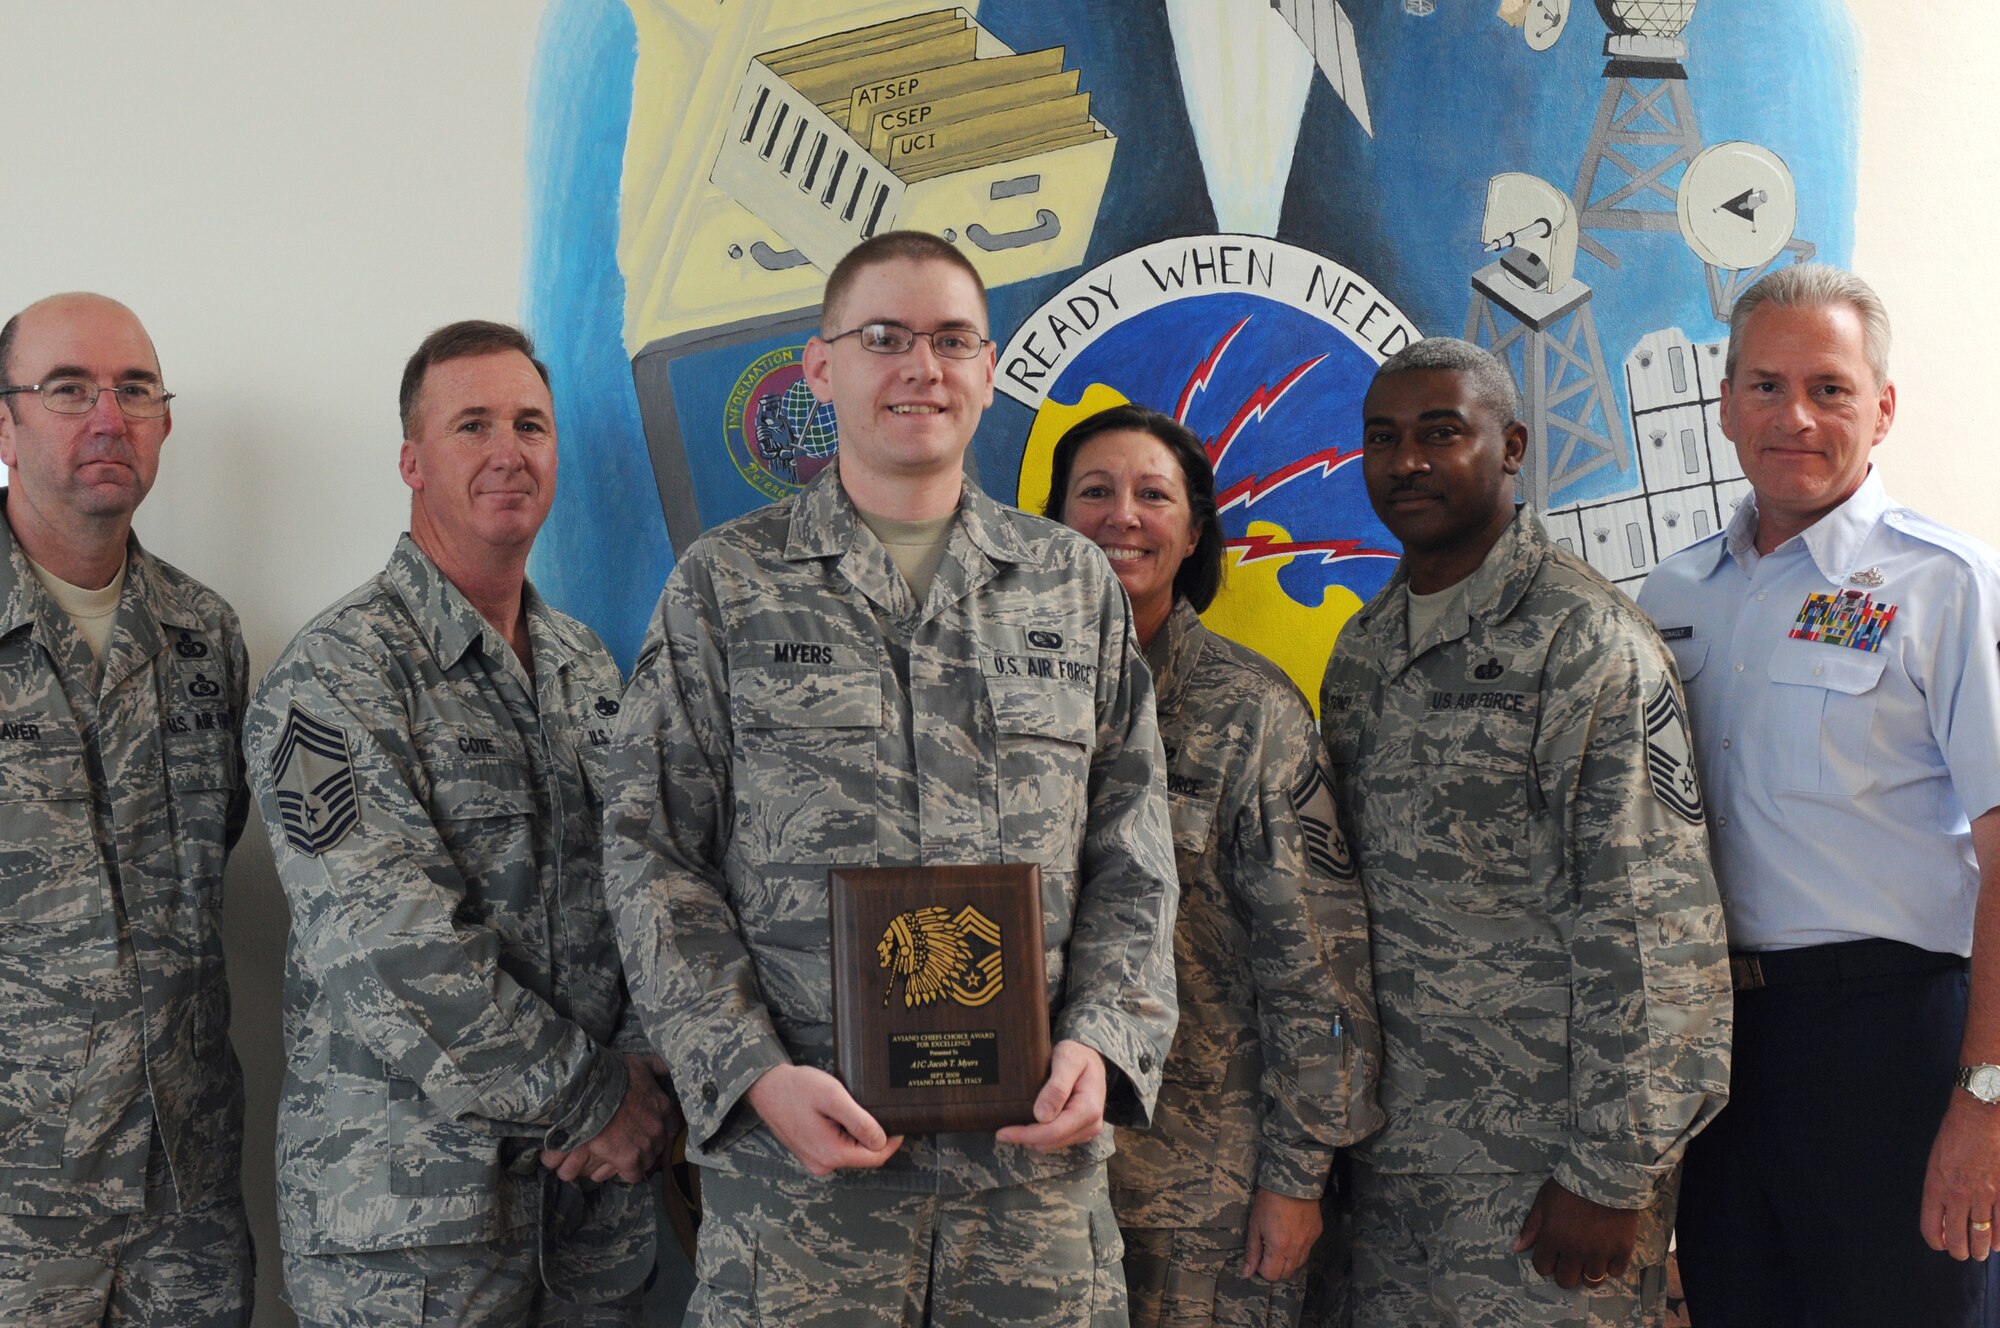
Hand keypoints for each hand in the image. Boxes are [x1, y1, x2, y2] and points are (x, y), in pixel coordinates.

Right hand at [540, 1054, 678, 1184]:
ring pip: (647, 1161)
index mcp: (663, 1107)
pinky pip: (634, 1174)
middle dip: (647, 1146)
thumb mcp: (640, 1063)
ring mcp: (645, 1144)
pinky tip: (617, 1165)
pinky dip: (626, 1172)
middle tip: (631, 1143)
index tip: (647, 1131)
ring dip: (637, 1160)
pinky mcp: (629, 1158)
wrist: (590, 1091)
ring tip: (621, 1153)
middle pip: (659, 1146)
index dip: (659, 1131)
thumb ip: (658, 1065)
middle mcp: (658, 1127)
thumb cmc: (612, 1075)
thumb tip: (668, 1065)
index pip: (671, 1128)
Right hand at [745, 1064, 902, 1176]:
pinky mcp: (811, 1152)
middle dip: (872, 1134)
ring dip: (857, 1133)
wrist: (766, 1087)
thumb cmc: (797, 1088)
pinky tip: (837, 1114)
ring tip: (849, 1108)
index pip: (875, 1157)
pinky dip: (844, 1133)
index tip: (899, 1122)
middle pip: (863, 1155)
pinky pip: (837, 1147)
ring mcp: (815, 1160)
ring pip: (850, 1150)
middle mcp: (822, 1164)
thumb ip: (859, 1122)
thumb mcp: (833, 1098)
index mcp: (831, 1154)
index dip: (891, 1141)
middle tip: (870, 1108)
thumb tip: (881, 1141)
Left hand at [996, 1041, 1105, 1152]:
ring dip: (1031, 1138)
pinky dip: (1040, 1136)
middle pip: (1050, 1142)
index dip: (1025, 1135)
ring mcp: (1086, 1130)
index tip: (1002, 1133)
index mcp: (1088, 1109)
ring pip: (1052, 1145)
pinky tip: (1029, 1123)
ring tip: (1014, 1125)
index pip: (1053, 1132)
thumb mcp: (1068, 1061)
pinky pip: (1056, 1141)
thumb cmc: (1078, 1056)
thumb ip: (1057, 1087)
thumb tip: (1042, 1116)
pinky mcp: (1080, 1132)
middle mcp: (1091, 1124)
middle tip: (1002, 1130)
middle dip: (1025, 1138)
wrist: (1091, 1059)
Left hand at [1242, 1189, 1321, 1281]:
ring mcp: (1309, 1242)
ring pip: (1299, 1264)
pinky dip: (1299, 1248)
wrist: (1292, 1182)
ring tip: (1280, 1242)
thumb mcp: (1255, 1225)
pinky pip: (1307, 1250)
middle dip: (1274, 1268)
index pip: (1271, 1275)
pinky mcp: (1317, 1234)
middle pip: (1286, 1273)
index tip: (1258, 1256)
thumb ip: (1252, 1251)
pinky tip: (1292, 1234)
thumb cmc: (1269, 1201)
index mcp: (1279, 1249)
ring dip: (1287, 1260)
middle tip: (1267, 1250)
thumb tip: (1246, 1273)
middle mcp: (1297, 1250)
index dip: (1261, 1268)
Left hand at [1511, 1177, 1639, 1288]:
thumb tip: (1516, 1248)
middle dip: (1566, 1272)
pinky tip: (1609, 1252)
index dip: (1545, 1263)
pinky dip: (1612, 1265)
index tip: (1552, 1255)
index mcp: (1553, 1239)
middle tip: (1571, 1259)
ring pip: (1592, 1280)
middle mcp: (1575, 1251)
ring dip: (1589, 1271)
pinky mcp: (1622, 1250)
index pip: (1542, 1268)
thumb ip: (1531, 1226)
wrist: (1605, 1174)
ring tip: (1591, 1257)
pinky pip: (1616, 1272)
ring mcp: (1600, 1253)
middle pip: (1566, 1281)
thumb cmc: (1570, 1184)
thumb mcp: (1544, 1200)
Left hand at [1922, 1091, 1999, 1259]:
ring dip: (1981, 1249)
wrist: (1980, 1116)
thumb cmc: (1955, 1134)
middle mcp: (1958, 1196)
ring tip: (1981, 1252)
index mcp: (1935, 1187)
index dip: (1936, 1242)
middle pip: (1958, 1238)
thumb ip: (1939, 1188)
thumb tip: (1945, 1213)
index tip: (1941, 1245)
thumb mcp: (1936, 1161)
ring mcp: (1984, 1196)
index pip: (1931, 1228)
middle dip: (1960, 1251)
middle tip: (1963, 1254)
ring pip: (1982, 1236)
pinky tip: (1998, 1242)